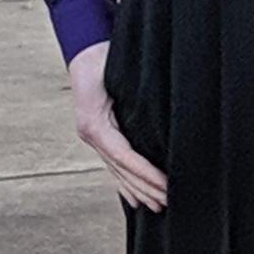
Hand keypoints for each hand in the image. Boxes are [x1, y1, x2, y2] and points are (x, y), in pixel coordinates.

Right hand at [68, 41, 167, 214]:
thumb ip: (136, 96)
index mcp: (95, 124)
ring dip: (136, 189)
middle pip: (121, 169)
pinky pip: (112, 163)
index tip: (165, 186)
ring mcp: (92, 136)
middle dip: (145, 188)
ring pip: (116, 170)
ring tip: (155, 206)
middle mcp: (91, 134)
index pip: (125, 157)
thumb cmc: (106, 57)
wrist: (86, 47)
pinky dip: (123, 181)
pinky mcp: (98, 134)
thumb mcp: (118, 74)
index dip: (145, 174)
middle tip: (167, 204)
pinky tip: (132, 197)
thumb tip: (162, 115)